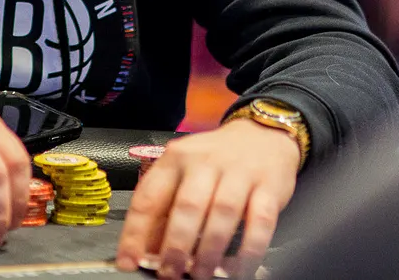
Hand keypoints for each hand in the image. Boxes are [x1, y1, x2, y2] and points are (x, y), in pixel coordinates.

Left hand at [116, 119, 298, 279]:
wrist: (264, 134)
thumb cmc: (217, 160)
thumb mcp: (185, 171)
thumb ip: (166, 205)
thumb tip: (147, 250)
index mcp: (176, 158)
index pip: (149, 197)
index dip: (135, 233)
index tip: (129, 261)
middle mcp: (205, 162)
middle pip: (187, 206)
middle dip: (175, 247)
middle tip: (169, 273)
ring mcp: (239, 173)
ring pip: (222, 214)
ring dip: (209, 252)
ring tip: (200, 274)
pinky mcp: (269, 187)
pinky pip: (260, 223)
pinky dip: (247, 251)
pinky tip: (237, 269)